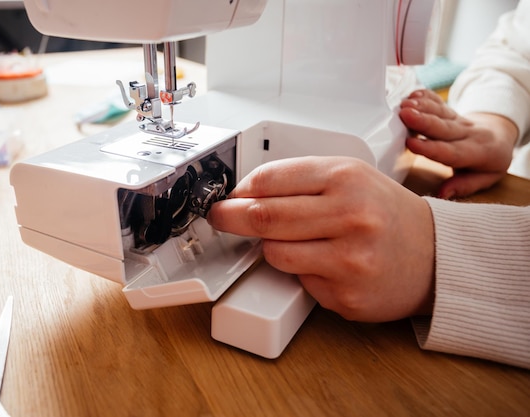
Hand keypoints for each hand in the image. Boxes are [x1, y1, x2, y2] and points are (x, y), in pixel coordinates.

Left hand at [207, 156, 434, 321]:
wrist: (435, 255)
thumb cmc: (387, 213)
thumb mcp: (352, 178)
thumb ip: (302, 182)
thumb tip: (247, 194)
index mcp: (346, 178)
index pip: (270, 179)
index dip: (240, 190)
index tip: (230, 197)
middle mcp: (349, 216)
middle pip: (262, 216)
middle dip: (230, 217)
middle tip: (221, 217)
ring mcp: (348, 259)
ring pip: (273, 253)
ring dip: (269, 248)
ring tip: (291, 241)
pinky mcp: (345, 295)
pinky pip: (298, 280)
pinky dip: (299, 271)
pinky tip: (324, 264)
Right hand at [400, 89, 517, 198]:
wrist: (498, 136)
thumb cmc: (489, 161)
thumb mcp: (486, 178)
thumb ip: (463, 186)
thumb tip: (443, 194)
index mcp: (476, 152)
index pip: (451, 151)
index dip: (430, 148)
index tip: (410, 144)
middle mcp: (467, 133)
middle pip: (443, 127)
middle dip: (422, 120)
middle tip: (405, 114)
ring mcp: (458, 120)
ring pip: (439, 112)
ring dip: (421, 107)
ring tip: (404, 104)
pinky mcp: (450, 112)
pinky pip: (439, 102)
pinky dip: (426, 97)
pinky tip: (413, 94)